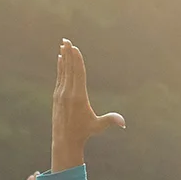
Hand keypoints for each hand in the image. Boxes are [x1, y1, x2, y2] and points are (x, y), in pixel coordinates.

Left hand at [50, 39, 124, 173]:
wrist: (64, 140)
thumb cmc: (84, 132)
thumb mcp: (98, 126)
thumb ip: (110, 120)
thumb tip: (123, 122)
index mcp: (78, 97)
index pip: (78, 74)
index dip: (76, 60)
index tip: (74, 48)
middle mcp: (67, 93)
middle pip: (69, 69)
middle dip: (68, 54)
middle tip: (66, 40)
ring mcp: (60, 93)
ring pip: (63, 71)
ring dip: (63, 57)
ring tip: (62, 45)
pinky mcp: (57, 96)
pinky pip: (59, 77)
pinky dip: (60, 67)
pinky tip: (60, 59)